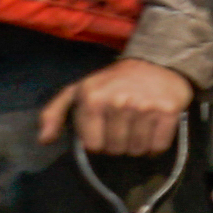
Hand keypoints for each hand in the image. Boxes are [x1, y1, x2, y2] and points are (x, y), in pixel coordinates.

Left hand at [37, 56, 197, 161]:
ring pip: (136, 150)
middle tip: (123, 126)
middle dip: (118, 144)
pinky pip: (158, 146)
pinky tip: (153, 131)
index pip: (93, 145)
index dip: (98, 142)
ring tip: (138, 127)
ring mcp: (144, 106)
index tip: (104, 129)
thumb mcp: (77, 92)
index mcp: (92, 97)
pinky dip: (155, 146)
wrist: (156, 63)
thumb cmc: (112, 82)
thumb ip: (53, 113)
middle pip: (115, 149)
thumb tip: (44, 140)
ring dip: (137, 145)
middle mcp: (118, 101)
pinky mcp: (168, 111)